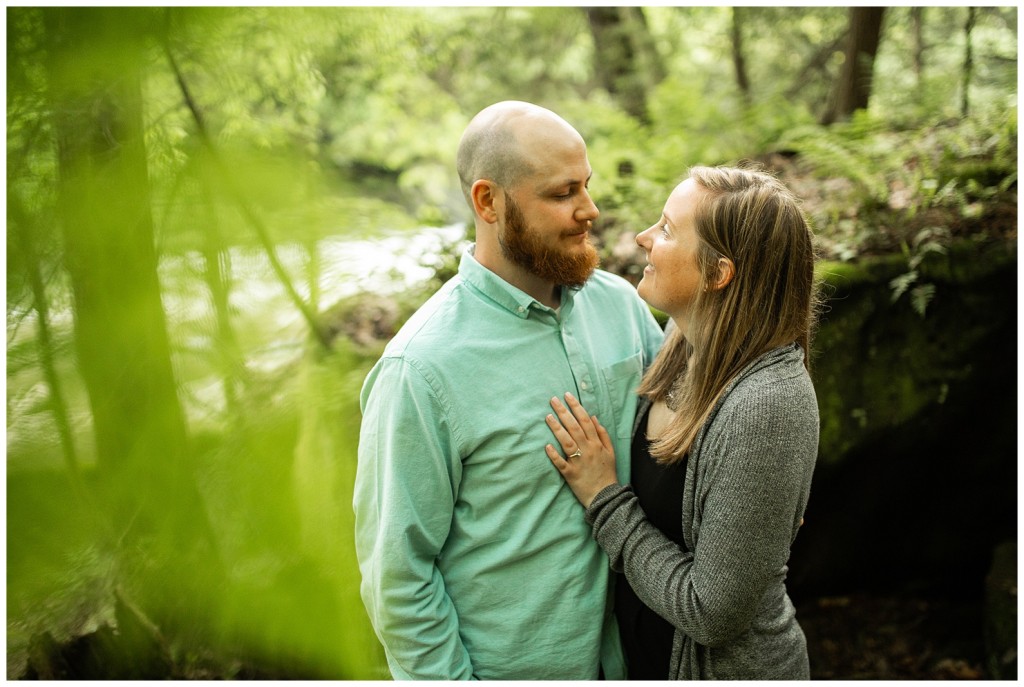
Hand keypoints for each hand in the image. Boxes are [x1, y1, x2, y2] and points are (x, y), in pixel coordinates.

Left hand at [545, 392, 618, 508]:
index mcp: (596, 443)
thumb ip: (602, 434)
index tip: (567, 396)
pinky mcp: (570, 474)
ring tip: (548, 417)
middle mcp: (587, 449)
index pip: (585, 420)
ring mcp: (578, 461)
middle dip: (563, 412)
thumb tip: (593, 417)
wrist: (606, 496)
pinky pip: (561, 463)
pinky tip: (547, 446)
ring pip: (567, 441)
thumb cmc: (607, 473)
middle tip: (553, 400)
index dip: (576, 407)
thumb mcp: (610, 452)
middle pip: (574, 427)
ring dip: (557, 428)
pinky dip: (554, 455)